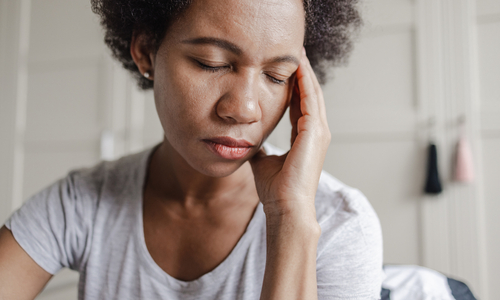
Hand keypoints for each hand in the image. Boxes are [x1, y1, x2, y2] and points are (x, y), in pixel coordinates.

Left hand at [250, 48, 330, 218]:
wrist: (285, 206)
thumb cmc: (276, 189)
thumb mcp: (264, 161)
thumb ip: (260, 147)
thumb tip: (249, 140)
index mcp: (305, 138)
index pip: (300, 105)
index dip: (293, 86)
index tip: (284, 70)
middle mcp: (315, 132)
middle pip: (310, 94)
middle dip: (302, 73)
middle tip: (295, 52)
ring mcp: (318, 132)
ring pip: (313, 92)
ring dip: (305, 72)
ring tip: (297, 52)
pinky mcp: (315, 132)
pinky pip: (310, 99)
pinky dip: (304, 81)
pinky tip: (297, 65)